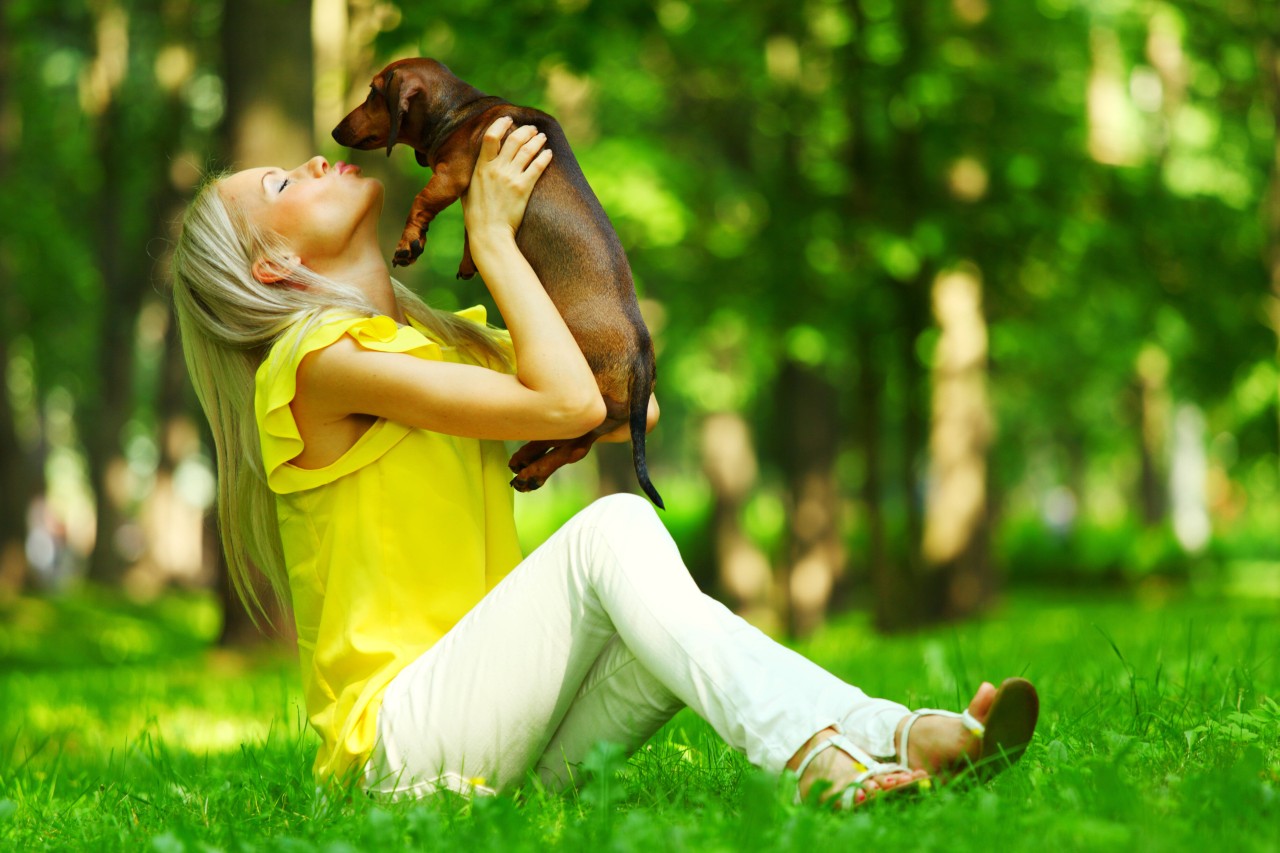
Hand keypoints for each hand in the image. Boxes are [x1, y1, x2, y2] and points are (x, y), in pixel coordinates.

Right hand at [462, 116, 552, 242]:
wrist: (489, 234)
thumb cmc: (476, 215)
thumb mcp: (468, 190)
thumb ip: (474, 175)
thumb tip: (478, 164)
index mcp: (481, 168)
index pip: (491, 137)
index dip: (501, 124)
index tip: (508, 119)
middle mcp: (496, 169)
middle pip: (514, 140)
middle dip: (525, 131)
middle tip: (532, 129)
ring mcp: (510, 178)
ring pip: (527, 150)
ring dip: (537, 140)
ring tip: (542, 137)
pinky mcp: (523, 188)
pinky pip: (537, 167)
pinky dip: (544, 157)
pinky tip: (548, 154)